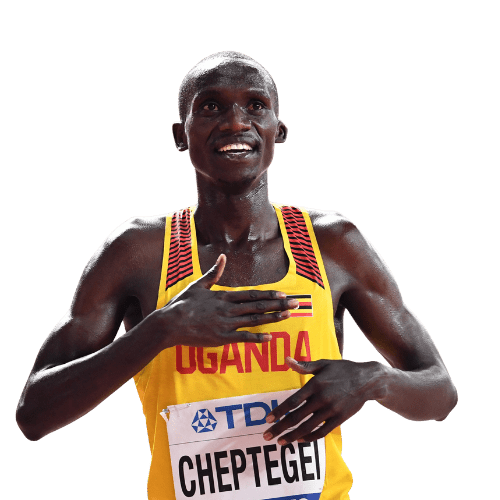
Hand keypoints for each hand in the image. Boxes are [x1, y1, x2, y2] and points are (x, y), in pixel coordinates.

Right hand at [156, 254, 299, 347]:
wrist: (169, 324)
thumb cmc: (182, 303)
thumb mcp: (198, 284)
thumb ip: (214, 272)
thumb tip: (223, 257)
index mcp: (224, 296)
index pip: (252, 295)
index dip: (269, 295)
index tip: (283, 294)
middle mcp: (228, 309)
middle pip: (258, 306)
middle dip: (278, 304)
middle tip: (295, 304)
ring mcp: (226, 324)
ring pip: (254, 320)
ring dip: (273, 318)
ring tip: (288, 315)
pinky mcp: (221, 338)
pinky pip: (243, 338)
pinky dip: (257, 338)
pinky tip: (270, 337)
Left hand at [263, 357, 379, 443]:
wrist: (368, 380)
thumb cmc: (343, 370)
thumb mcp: (323, 364)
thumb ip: (304, 365)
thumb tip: (286, 360)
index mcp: (315, 384)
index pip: (293, 401)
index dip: (279, 411)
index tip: (268, 419)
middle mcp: (321, 399)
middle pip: (296, 417)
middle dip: (280, 428)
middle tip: (267, 436)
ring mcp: (331, 411)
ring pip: (307, 428)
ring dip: (292, 436)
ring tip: (280, 442)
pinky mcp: (339, 419)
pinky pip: (321, 432)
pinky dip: (310, 438)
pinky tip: (300, 440)